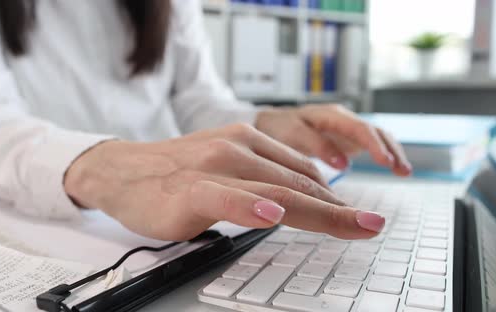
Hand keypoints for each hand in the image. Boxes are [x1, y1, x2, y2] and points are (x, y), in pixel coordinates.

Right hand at [64, 124, 384, 240]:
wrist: (123, 170)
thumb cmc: (178, 173)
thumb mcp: (227, 168)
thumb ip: (261, 180)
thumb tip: (297, 200)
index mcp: (250, 141)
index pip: (302, 174)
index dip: (335, 199)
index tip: (362, 218)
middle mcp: (237, 149)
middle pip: (298, 184)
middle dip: (341, 209)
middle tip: (373, 226)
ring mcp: (213, 168)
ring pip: (274, 192)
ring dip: (317, 211)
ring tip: (352, 224)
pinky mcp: (189, 191)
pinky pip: (224, 198)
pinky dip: (248, 207)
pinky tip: (269, 215)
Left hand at [256, 104, 411, 175]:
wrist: (269, 124)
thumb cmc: (277, 127)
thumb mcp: (291, 134)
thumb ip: (316, 145)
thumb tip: (344, 164)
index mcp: (329, 115)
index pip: (359, 128)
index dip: (373, 145)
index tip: (385, 162)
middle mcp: (343, 118)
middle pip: (374, 130)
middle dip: (390, 149)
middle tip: (401, 169)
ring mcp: (347, 128)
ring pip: (377, 136)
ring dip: (392, 152)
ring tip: (404, 171)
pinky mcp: (347, 138)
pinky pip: (372, 144)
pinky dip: (384, 154)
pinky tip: (395, 168)